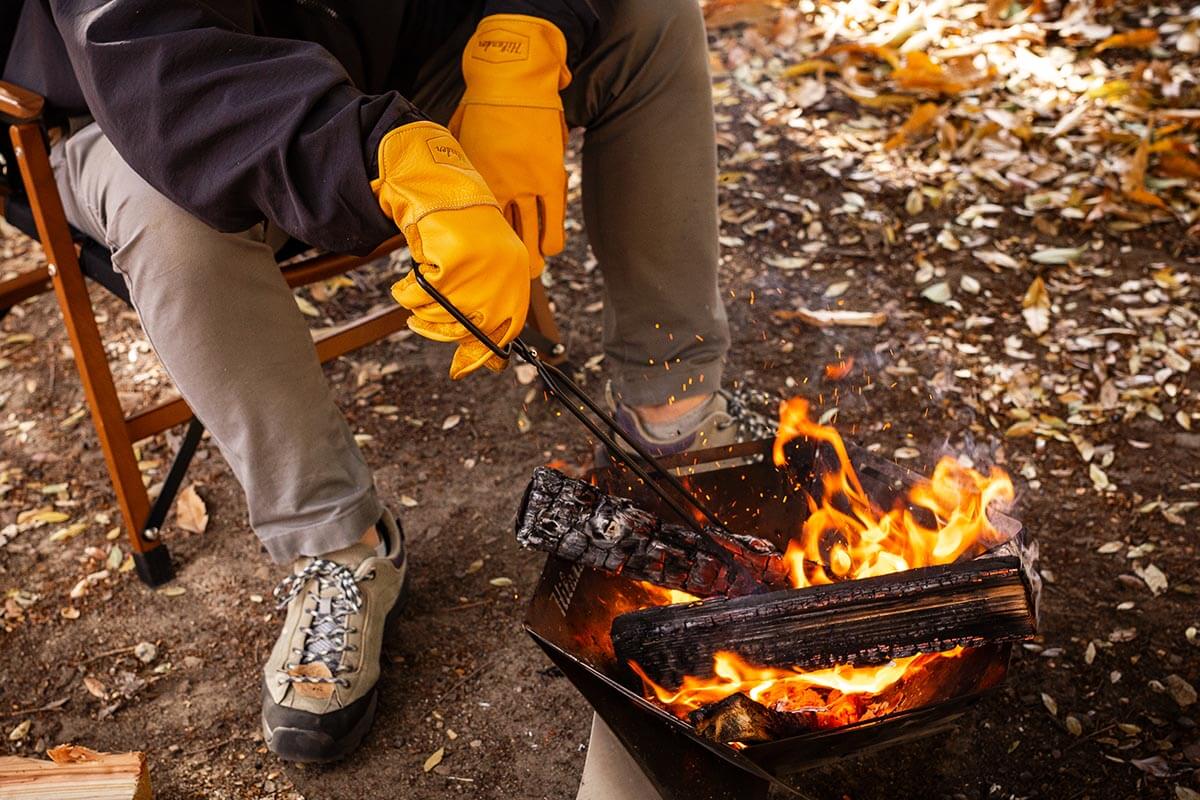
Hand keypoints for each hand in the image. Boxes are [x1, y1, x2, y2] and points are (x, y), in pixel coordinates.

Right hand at [372, 121, 529, 378]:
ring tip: (415, 287)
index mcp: (515, 281)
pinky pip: (418, 298)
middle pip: (464, 331)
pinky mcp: (453, 263)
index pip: (503, 333)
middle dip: (437, 330)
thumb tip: (489, 365)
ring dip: (417, 307)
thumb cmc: (457, 231)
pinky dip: (405, 291)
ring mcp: (480, 271)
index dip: (479, 355)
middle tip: (419, 322)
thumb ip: (485, 312)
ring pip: (437, 316)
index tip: (460, 369)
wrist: (438, 184)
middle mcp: (504, 278)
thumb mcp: (481, 271)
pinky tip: (408, 276)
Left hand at [450, 14, 570, 276]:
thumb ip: (453, 162)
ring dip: (530, 256)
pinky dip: (553, 237)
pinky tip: (550, 250)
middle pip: (501, 236)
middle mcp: (498, 186)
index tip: (474, 265)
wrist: (513, 76)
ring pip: (530, 232)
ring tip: (530, 272)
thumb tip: (440, 179)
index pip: (473, 224)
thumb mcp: (456, 135)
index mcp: (473, 179)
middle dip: (503, 262)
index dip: (474, 248)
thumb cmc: (481, 103)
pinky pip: (555, 216)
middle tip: (503, 279)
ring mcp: (526, 183)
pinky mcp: (551, 175)